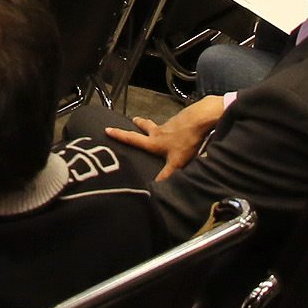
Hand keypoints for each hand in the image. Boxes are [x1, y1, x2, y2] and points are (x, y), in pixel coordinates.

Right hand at [106, 96, 225, 178]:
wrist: (200, 119)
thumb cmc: (186, 140)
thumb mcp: (176, 161)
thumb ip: (166, 175)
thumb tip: (155, 189)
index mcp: (154, 141)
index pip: (133, 139)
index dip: (119, 135)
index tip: (107, 129)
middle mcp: (159, 131)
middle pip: (146, 126)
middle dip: (139, 124)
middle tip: (133, 120)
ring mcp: (170, 124)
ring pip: (159, 125)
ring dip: (154, 125)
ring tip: (155, 127)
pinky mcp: (181, 121)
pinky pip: (173, 125)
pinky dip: (171, 127)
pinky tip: (177, 131)